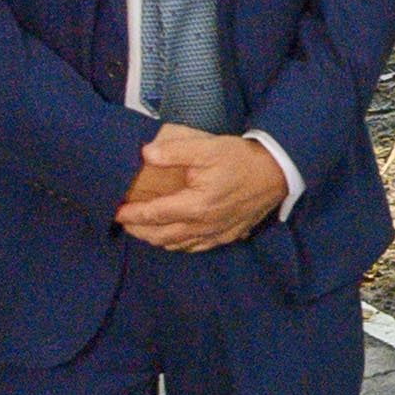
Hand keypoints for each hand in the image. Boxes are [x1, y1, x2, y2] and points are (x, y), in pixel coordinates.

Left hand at [118, 127, 292, 248]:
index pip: (153, 214)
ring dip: (157, 240)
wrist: (278, 172)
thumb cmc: (242, 159)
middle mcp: (203, 226)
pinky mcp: (228, 235)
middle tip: (125, 222)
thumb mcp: (206, 148)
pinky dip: (180, 244)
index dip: (131, 214)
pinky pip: (197, 247)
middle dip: (139, 231)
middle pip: (161, 236)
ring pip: (178, 245)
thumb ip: (173, 151)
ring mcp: (216, 234)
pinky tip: (175, 238)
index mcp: (195, 206)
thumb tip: (145, 154)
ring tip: (145, 230)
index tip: (116, 211)